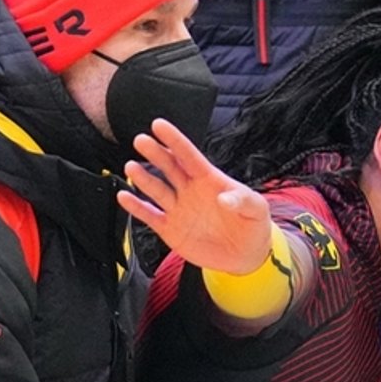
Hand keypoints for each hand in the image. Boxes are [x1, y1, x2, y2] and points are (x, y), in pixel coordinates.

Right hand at [119, 119, 274, 273]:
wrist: (245, 256)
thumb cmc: (252, 225)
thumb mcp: (256, 209)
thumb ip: (242, 200)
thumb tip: (224, 198)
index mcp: (210, 180)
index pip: (189, 156)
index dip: (174, 140)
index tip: (159, 125)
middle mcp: (190, 190)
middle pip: (169, 167)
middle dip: (156, 153)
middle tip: (141, 140)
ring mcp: (179, 208)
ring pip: (157, 189)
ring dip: (143, 178)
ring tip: (131, 166)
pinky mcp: (170, 229)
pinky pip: (150, 215)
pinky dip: (136, 207)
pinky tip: (124, 196)